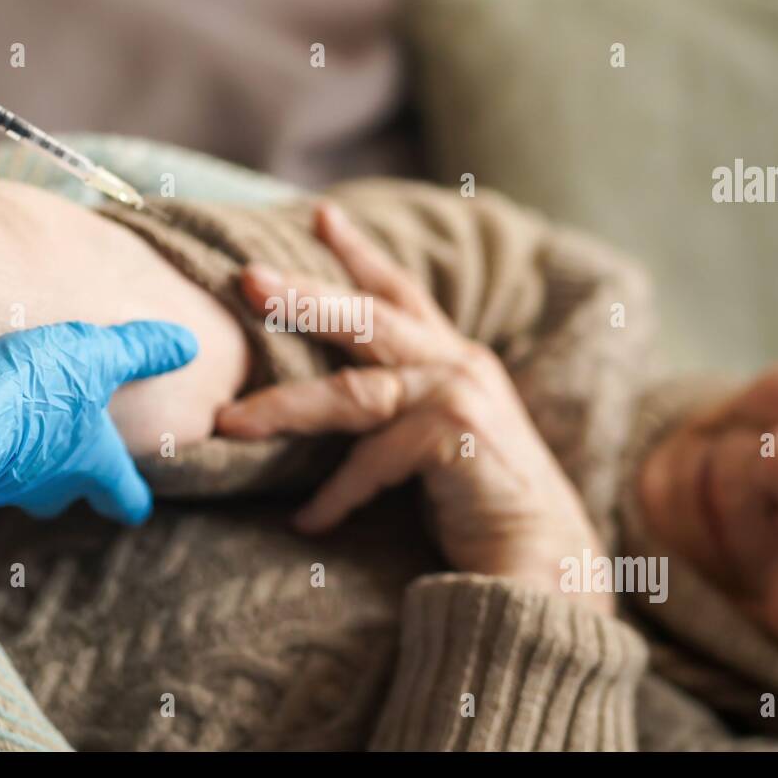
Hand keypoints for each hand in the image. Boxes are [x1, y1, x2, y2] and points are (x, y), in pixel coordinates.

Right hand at [0, 321, 197, 522]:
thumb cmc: (33, 393)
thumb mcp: (98, 357)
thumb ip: (141, 351)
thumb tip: (188, 344)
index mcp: (92, 467)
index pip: (123, 496)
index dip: (131, 499)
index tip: (136, 506)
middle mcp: (48, 488)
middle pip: (65, 495)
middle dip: (71, 479)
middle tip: (74, 458)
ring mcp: (0, 487)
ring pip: (20, 481)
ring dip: (23, 458)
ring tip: (21, 425)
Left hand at [217, 203, 607, 605]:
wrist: (546, 562)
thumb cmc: (482, 505)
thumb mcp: (437, 437)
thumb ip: (398, 406)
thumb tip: (324, 398)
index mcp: (454, 358)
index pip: (400, 293)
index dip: (360, 253)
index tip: (319, 215)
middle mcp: (459, 365)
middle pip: (368, 318)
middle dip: (303, 296)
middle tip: (248, 278)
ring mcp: (460, 397)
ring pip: (354, 392)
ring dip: (285, 407)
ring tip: (230, 423)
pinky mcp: (456, 437)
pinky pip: (372, 461)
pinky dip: (335, 495)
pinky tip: (305, 523)